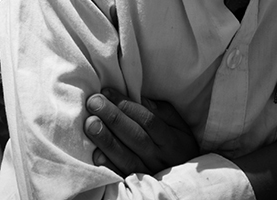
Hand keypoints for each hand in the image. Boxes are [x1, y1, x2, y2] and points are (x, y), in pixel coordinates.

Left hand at [83, 87, 198, 176]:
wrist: (185, 182)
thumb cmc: (178, 146)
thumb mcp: (179, 127)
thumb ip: (161, 111)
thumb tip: (139, 98)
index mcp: (171, 140)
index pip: (148, 120)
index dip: (127, 105)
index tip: (107, 91)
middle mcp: (160, 157)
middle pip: (135, 136)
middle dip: (113, 118)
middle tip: (93, 102)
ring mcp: (148, 173)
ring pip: (126, 158)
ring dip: (106, 140)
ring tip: (90, 123)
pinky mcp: (136, 185)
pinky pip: (121, 176)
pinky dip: (108, 166)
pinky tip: (95, 153)